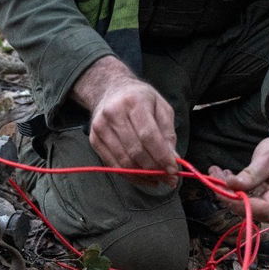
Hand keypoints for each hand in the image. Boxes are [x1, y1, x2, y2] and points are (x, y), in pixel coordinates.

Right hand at [72, 56, 177, 181]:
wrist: (111, 90)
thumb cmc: (140, 99)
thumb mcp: (161, 107)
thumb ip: (168, 133)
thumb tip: (173, 160)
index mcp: (134, 102)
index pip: (148, 135)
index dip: (161, 156)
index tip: (174, 170)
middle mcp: (113, 114)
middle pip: (135, 150)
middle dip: (154, 169)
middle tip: (169, 179)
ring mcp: (100, 128)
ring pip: (123, 162)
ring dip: (143, 175)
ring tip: (158, 179)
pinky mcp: (94, 140)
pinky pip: (113, 165)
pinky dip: (130, 176)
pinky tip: (143, 178)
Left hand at [208, 130, 268, 222]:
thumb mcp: (267, 156)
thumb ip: (251, 173)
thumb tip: (231, 184)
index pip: (264, 208)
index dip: (240, 203)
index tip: (221, 190)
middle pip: (255, 211)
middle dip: (231, 196)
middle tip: (215, 175)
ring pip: (250, 210)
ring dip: (231, 195)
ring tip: (220, 175)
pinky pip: (251, 207)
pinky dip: (238, 195)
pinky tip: (229, 181)